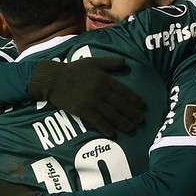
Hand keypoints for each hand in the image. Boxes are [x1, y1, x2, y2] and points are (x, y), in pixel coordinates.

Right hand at [28, 58, 145, 136]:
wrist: (53, 79)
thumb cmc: (73, 69)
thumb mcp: (93, 61)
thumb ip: (110, 63)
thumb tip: (125, 62)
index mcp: (105, 79)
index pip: (124, 91)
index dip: (134, 100)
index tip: (142, 107)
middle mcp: (101, 91)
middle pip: (121, 105)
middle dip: (132, 114)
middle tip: (141, 121)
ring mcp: (92, 102)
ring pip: (112, 115)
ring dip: (123, 123)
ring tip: (132, 128)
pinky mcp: (83, 111)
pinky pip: (97, 121)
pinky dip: (106, 128)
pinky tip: (113, 134)